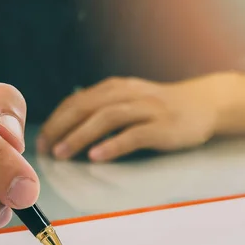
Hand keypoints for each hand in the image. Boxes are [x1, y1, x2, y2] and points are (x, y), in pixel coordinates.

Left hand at [37, 73, 244, 161]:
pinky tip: (97, 156)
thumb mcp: (128, 100)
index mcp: (115, 88)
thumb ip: (101, 109)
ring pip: (107, 118)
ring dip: (80, 136)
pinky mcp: (163, 127)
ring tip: (63, 153)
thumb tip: (65, 129)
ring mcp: (147, 109)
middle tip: (45, 149)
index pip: (76, 101)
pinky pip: (134, 134)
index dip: (55, 120)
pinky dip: (113, 145)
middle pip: (86, 107)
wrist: (204, 104)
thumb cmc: (159, 108)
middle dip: (61, 128)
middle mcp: (128, 94)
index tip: (41, 141)